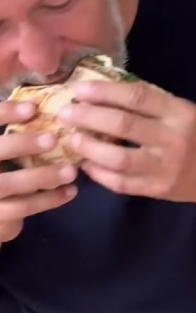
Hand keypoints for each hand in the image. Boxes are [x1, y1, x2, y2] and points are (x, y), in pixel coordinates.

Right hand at [0, 101, 77, 242]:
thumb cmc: (3, 169)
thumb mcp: (4, 148)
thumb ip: (16, 132)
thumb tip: (47, 105)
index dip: (5, 112)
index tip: (33, 108)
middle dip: (23, 144)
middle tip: (53, 139)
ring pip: (8, 184)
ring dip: (42, 176)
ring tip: (71, 171)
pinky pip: (22, 207)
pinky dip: (49, 200)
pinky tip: (70, 192)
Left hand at [59, 78, 195, 203]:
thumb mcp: (183, 110)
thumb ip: (152, 101)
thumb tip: (106, 88)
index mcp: (180, 113)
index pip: (137, 97)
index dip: (104, 92)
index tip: (79, 89)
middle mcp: (173, 139)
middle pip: (124, 126)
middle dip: (89, 117)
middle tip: (66, 112)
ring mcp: (165, 167)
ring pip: (119, 158)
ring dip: (91, 148)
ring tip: (73, 139)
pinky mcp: (157, 189)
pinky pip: (122, 183)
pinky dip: (100, 174)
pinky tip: (87, 164)